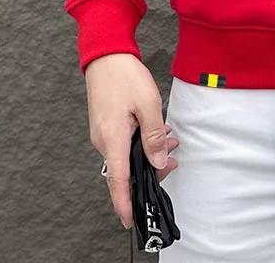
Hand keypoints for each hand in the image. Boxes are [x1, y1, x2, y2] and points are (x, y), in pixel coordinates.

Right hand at [85, 53, 179, 228]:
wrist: (106, 55)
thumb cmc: (126, 76)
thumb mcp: (148, 104)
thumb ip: (154, 136)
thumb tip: (158, 161)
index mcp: (112, 138)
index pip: (117, 180)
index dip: (124, 203)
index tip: (130, 220)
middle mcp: (102, 140)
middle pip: (125, 169)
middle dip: (151, 168)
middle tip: (173, 159)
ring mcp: (102, 133)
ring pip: (126, 155)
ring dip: (148, 152)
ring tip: (170, 139)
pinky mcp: (105, 126)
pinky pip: (123, 143)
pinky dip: (140, 142)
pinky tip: (156, 130)